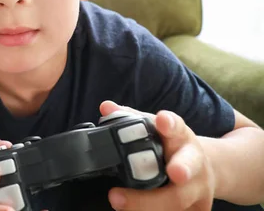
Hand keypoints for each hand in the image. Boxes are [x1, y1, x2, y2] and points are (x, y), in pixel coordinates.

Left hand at [100, 101, 215, 209]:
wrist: (202, 170)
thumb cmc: (170, 146)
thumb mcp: (155, 129)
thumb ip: (130, 118)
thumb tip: (105, 107)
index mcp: (180, 138)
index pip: (177, 127)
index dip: (170, 124)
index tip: (163, 120)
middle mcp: (194, 163)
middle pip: (186, 168)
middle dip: (181, 169)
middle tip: (174, 172)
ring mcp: (198, 190)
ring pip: (178, 200)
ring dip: (149, 203)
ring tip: (119, 202)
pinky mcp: (196, 210)